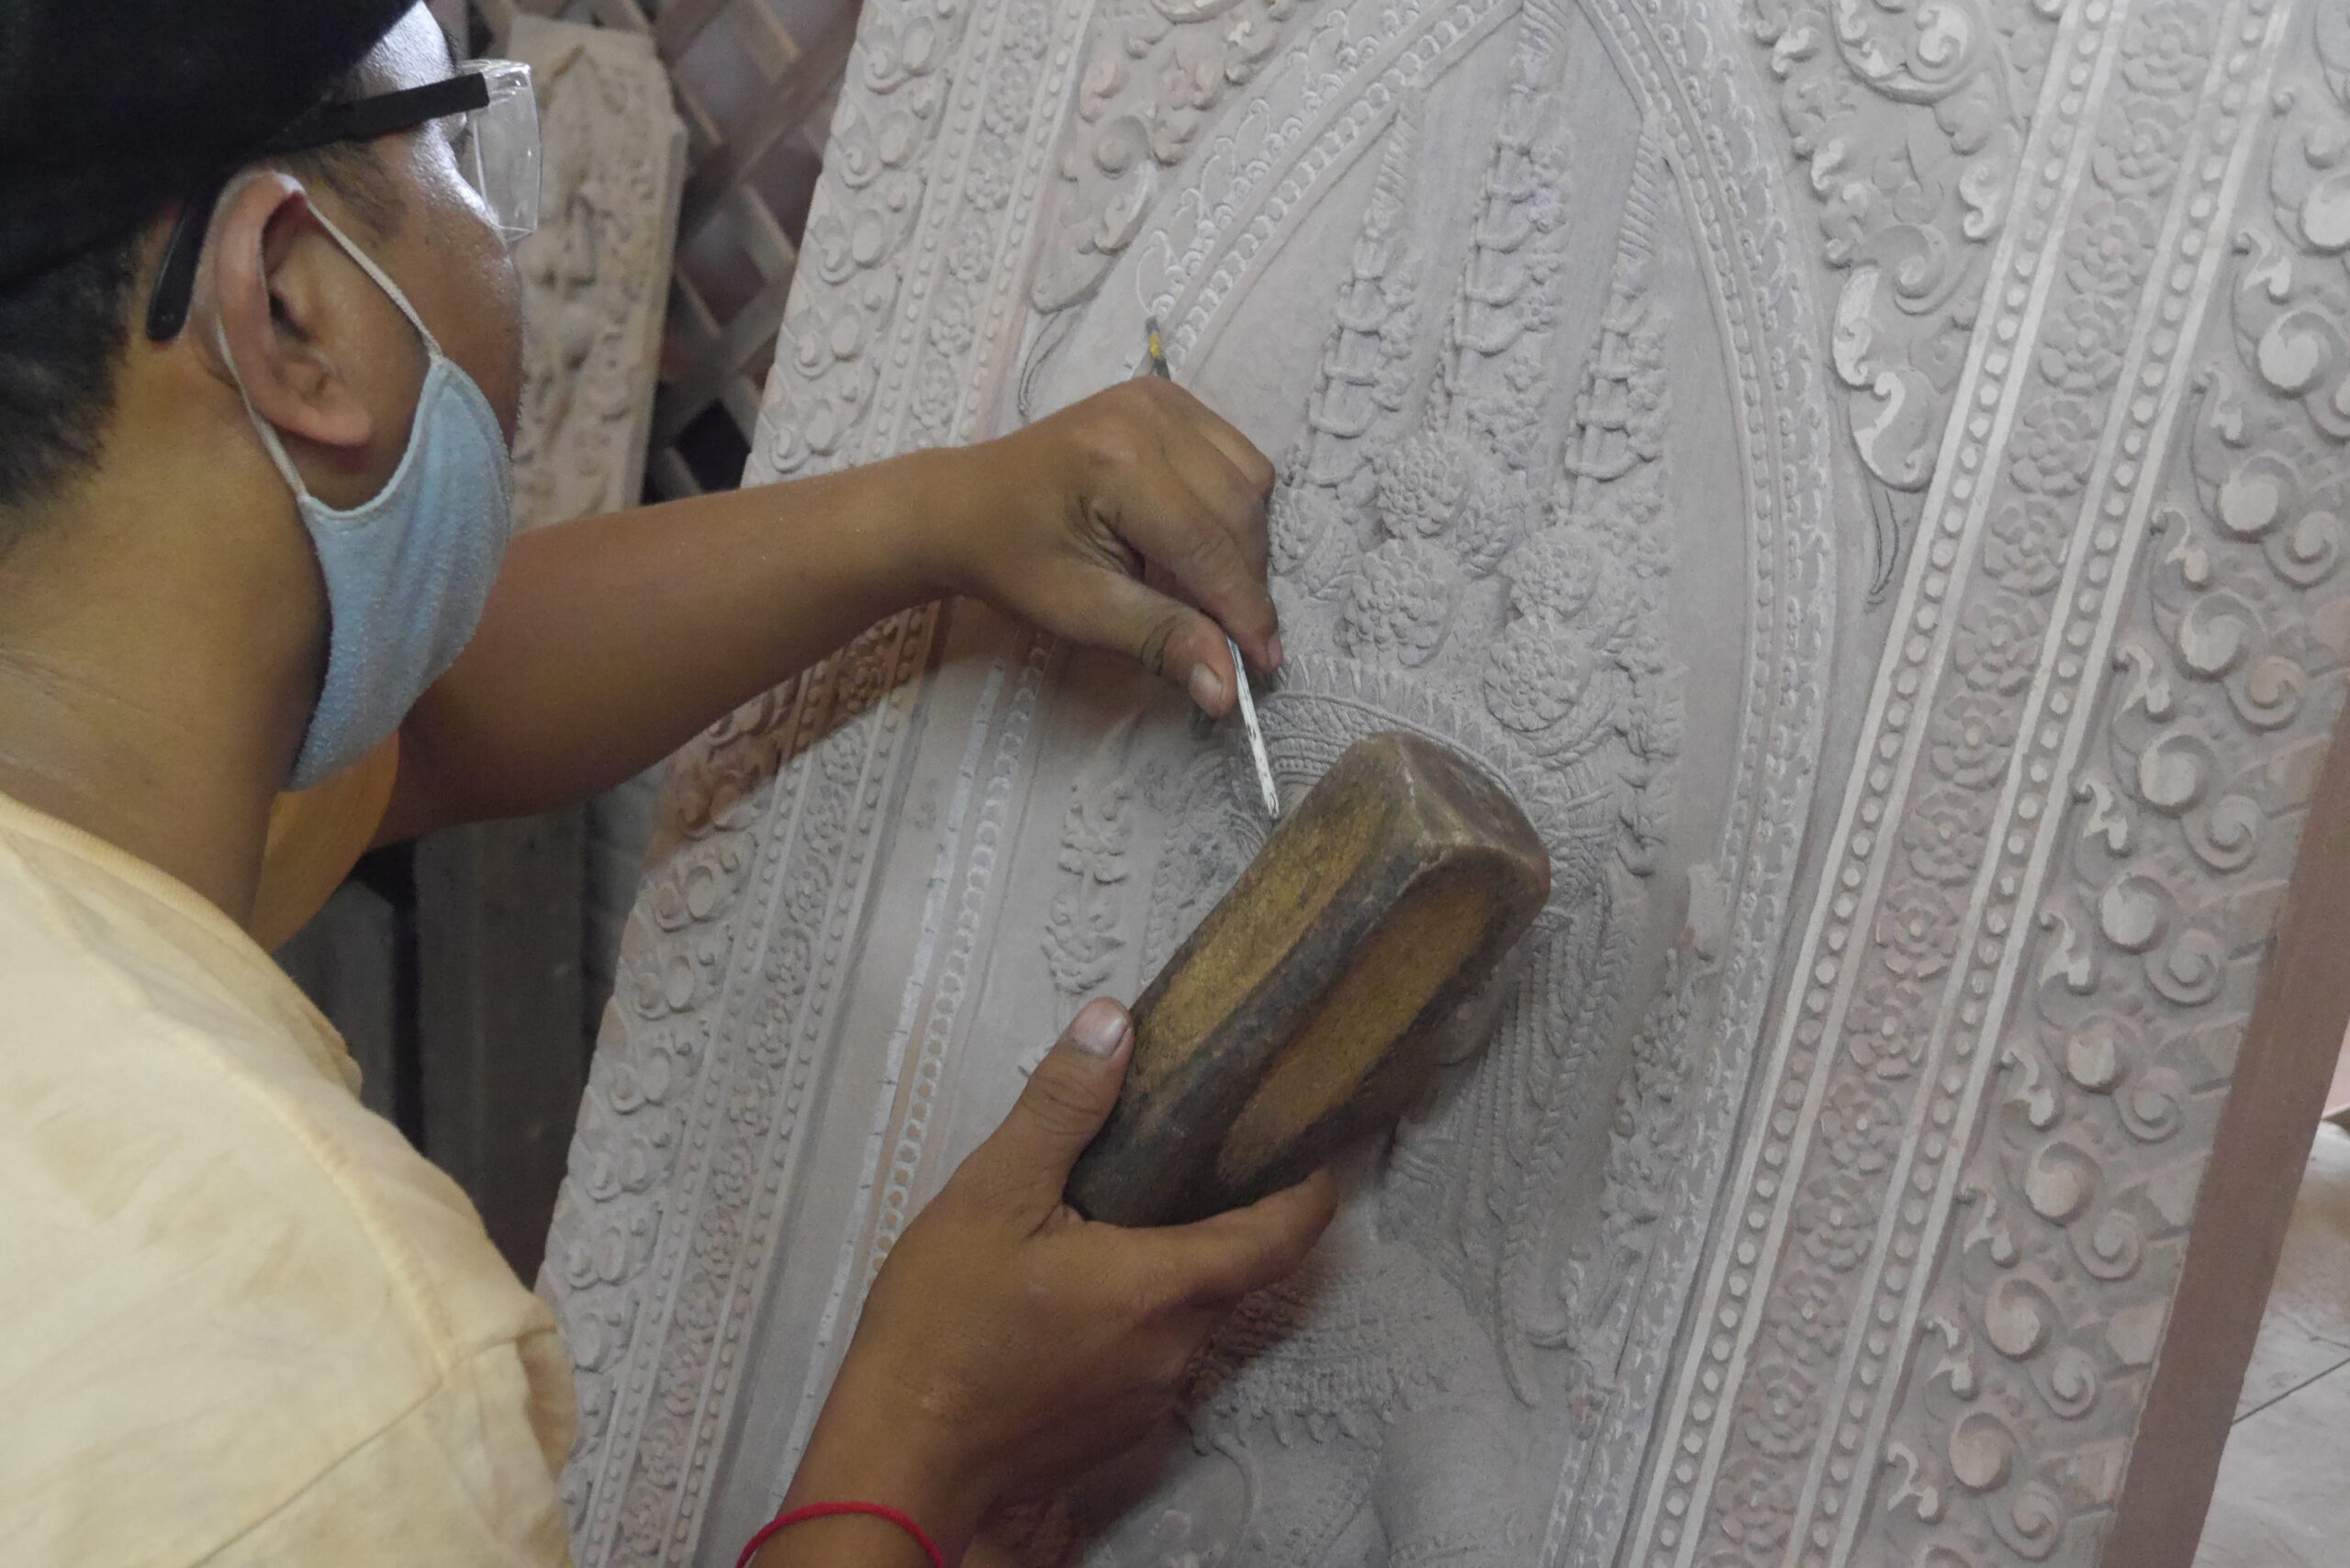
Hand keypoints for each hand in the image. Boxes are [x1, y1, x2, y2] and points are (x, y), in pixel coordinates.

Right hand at [763, 999, 1337, 1565]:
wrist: (899, 1459)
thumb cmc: (941, 1327)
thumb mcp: (991, 1195)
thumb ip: (1062, 1108)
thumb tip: (1114, 1023)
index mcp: (1163, 1287)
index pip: (1283, 1236)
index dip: (1309, 1189)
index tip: (1311, 1146)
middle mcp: (1176, 1348)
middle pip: (1235, 1271)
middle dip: (1224, 1214)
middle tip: (1192, 1155)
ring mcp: (1149, 1397)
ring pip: (1189, 1315)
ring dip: (1169, 1266)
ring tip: (1117, 1215)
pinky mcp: (1117, 1428)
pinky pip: (1151, 1354)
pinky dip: (1135, 1313)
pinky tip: (1077, 1289)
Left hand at [922, 378, 1281, 716]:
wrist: (963, 505)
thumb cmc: (1011, 560)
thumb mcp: (1079, 610)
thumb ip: (1160, 639)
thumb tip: (1228, 689)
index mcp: (1117, 462)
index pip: (1208, 543)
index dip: (1243, 609)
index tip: (1263, 664)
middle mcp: (1148, 415)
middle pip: (1239, 509)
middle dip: (1246, 581)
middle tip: (1236, 639)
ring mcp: (1160, 398)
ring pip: (1250, 480)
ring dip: (1244, 543)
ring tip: (1207, 587)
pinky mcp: (1167, 399)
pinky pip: (1237, 458)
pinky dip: (1233, 507)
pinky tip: (1197, 539)